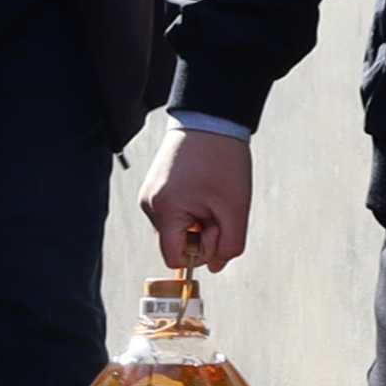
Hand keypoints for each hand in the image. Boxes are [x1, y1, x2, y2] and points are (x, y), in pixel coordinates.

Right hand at [142, 129, 255, 271]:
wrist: (211, 119)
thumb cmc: (223, 160)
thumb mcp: (235, 209)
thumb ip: (228, 246)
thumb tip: (214, 266)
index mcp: (164, 210)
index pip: (174, 258)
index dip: (201, 253)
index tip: (218, 230)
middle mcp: (149, 204)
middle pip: (175, 243)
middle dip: (201, 234)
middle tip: (218, 206)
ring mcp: (149, 194)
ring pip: (176, 228)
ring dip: (197, 221)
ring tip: (211, 195)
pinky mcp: (155, 186)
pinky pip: (173, 213)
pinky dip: (191, 209)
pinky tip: (202, 188)